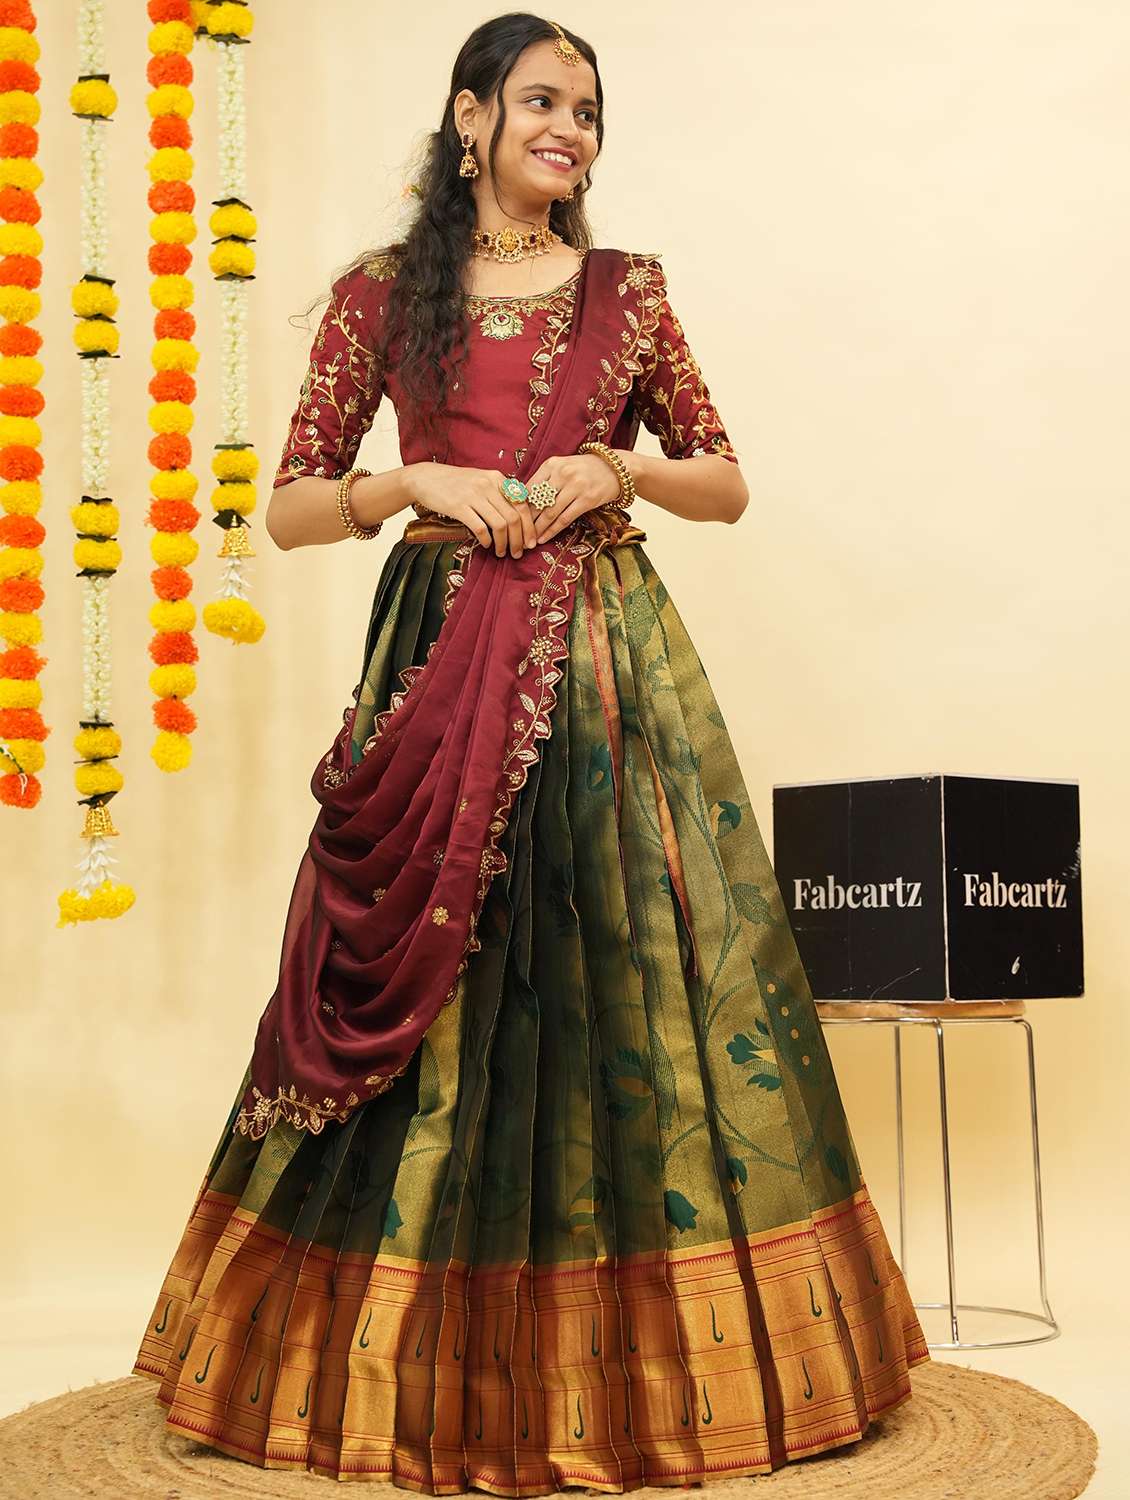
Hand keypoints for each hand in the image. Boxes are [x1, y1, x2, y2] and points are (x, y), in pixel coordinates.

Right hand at [407, 463, 537, 556]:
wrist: (426, 478)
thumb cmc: (456, 483)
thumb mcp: (482, 480)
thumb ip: (500, 494)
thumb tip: (520, 518)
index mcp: (497, 478)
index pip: (522, 504)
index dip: (529, 526)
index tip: (530, 542)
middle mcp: (488, 484)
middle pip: (514, 518)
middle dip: (519, 540)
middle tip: (518, 553)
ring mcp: (473, 495)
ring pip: (500, 525)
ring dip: (504, 544)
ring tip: (501, 552)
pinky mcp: (458, 506)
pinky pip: (480, 528)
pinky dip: (486, 540)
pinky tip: (486, 545)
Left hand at [525, 453, 623, 542]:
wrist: (616, 468)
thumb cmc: (585, 469)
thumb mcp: (562, 467)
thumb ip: (545, 480)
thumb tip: (521, 501)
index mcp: (551, 464)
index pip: (529, 488)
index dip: (517, 507)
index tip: (510, 520)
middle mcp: (562, 473)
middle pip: (537, 502)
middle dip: (525, 521)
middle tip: (516, 535)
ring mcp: (575, 487)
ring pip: (549, 513)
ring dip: (537, 529)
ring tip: (528, 540)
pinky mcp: (587, 500)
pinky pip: (565, 519)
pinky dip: (552, 531)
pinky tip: (544, 539)